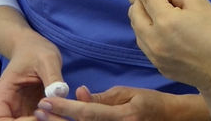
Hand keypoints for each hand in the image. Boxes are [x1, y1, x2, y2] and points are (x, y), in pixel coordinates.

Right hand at [0, 31, 64, 120]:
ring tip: (59, 114)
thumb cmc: (34, 50)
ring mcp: (18, 109)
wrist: (33, 47)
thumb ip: (53, 77)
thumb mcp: (47, 59)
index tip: (40, 116)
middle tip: (54, 116)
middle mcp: (7, 105)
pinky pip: (37, 120)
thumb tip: (60, 94)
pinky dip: (48, 119)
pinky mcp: (30, 110)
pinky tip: (59, 113)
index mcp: (2, 93)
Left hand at [34, 85, 206, 120]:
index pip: (88, 113)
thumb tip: (79, 94)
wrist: (170, 119)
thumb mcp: (127, 94)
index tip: (46, 102)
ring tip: (47, 117)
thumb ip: (101, 98)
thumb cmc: (150, 103)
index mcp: (123, 117)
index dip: (65, 108)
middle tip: (40, 111)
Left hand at [128, 0, 210, 94]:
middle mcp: (154, 39)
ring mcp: (154, 56)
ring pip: (136, 29)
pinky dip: (146, 31)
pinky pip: (144, 44)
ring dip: (141, 16)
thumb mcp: (201, 3)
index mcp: (166, 21)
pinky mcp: (158, 66)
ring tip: (154, 9)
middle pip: (134, 13)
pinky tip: (160, 28)